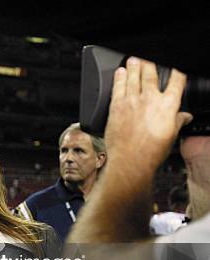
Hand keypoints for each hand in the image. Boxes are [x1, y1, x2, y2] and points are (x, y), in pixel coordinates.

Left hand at [104, 57, 191, 177]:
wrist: (130, 161)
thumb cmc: (151, 152)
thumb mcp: (171, 136)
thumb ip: (178, 121)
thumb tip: (184, 117)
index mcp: (168, 105)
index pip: (177, 81)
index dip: (177, 70)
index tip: (175, 65)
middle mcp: (150, 100)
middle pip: (151, 74)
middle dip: (149, 63)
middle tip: (147, 56)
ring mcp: (132, 101)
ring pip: (134, 78)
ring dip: (134, 66)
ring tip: (134, 59)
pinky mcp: (117, 107)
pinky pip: (118, 88)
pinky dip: (119, 78)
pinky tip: (120, 72)